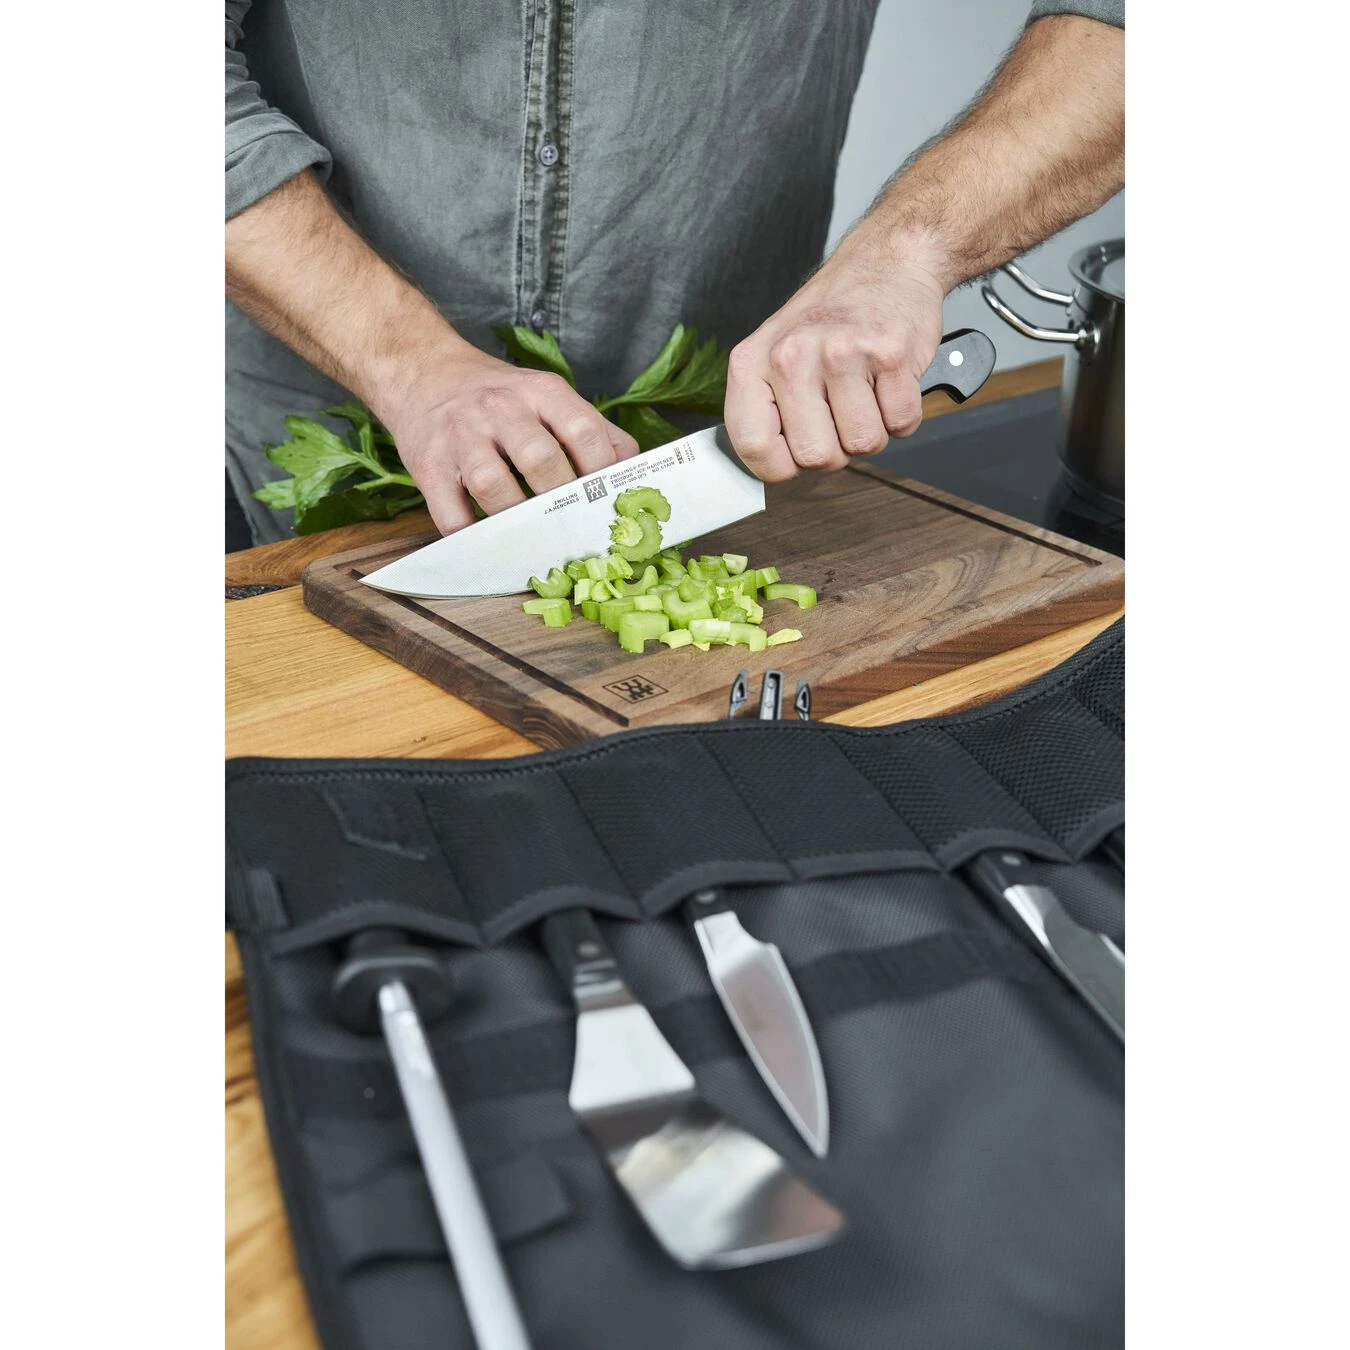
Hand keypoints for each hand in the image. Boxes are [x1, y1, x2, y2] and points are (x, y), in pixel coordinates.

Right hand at [379, 342, 638, 533]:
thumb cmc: (498, 398)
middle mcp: (501, 408)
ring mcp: (461, 435)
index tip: (610, 507)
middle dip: (562, 502)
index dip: (603, 475)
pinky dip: (471, 536)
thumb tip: (636, 474)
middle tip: (575, 531)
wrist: (423, 372)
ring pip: (493, 485)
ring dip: (517, 522)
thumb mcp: (548, 396)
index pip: (584, 432)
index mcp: (542, 391)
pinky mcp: (428, 463)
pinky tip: (489, 544)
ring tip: (535, 540)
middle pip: (541, 460)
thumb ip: (593, 430)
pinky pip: (450, 510)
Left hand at [724, 228, 945, 481]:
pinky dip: (901, 414)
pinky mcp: (890, 354)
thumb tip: (767, 466)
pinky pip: (902, 423)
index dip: (779, 465)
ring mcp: (842, 353)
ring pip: (862, 445)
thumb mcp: (773, 354)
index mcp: (754, 362)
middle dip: (836, 451)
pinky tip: (888, 383)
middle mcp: (792, 356)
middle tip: (839, 416)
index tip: (794, 454)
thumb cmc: (828, 317)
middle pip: (815, 457)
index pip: (752, 445)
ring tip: (865, 392)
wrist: (886, 263)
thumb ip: (762, 410)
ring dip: (872, 431)